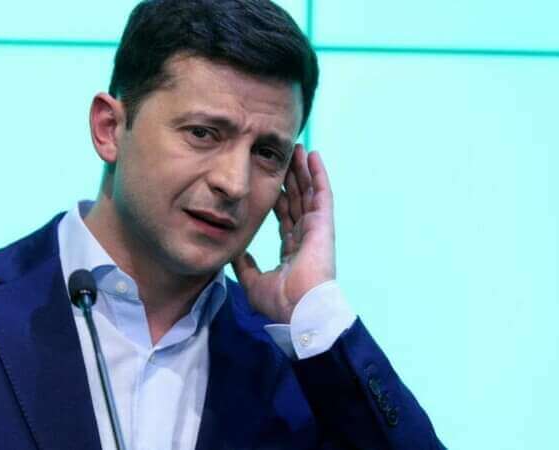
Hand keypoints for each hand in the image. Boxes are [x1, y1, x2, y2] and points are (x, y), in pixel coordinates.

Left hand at [232, 144, 335, 323]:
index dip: (277, 198)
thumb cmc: (280, 302)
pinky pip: (321, 193)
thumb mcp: (253, 281)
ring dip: (302, 170)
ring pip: (308, 192)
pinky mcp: (324, 224)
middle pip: (296, 200)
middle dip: (290, 178)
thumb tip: (234, 251)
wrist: (299, 309)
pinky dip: (318, 173)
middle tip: (282, 157)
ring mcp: (316, 229)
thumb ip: (245, 265)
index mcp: (292, 250)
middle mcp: (305, 237)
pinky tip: (312, 156)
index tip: (268, 181)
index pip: (284, 218)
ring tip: (296, 149)